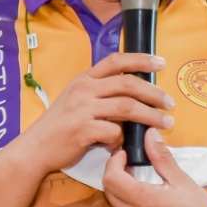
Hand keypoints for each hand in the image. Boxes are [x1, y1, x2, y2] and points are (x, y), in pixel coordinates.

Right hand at [9, 53, 174, 175]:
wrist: (36, 148)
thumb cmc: (59, 125)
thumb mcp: (76, 100)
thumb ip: (100, 93)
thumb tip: (133, 95)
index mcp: (83, 79)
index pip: (115, 61)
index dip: (140, 59)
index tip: (161, 63)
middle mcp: (83, 90)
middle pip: (128, 84)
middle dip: (154, 93)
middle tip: (169, 103)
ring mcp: (82, 109)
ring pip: (127, 107)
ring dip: (151, 116)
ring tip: (166, 123)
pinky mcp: (83, 130)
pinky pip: (114, 132)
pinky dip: (124, 139)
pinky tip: (124, 144)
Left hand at [102, 131, 206, 206]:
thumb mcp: (184, 181)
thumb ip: (161, 157)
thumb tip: (149, 134)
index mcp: (145, 203)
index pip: (111, 179)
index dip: (114, 162)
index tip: (125, 154)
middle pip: (110, 192)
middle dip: (116, 175)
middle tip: (132, 165)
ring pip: (116, 205)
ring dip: (122, 190)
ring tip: (140, 181)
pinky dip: (129, 205)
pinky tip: (146, 200)